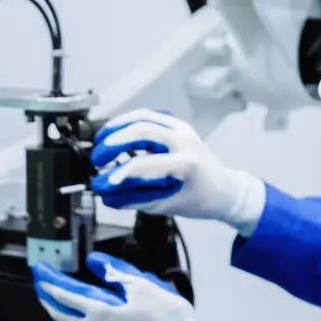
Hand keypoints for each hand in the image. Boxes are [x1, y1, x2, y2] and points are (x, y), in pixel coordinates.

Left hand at [32, 251, 226, 320]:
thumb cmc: (165, 316)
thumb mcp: (141, 286)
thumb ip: (116, 274)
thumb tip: (96, 263)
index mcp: (100, 313)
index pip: (67, 296)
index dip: (51, 283)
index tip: (39, 273)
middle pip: (64, 316)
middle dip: (49, 301)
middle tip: (40, 288)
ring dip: (62, 313)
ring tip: (55, 303)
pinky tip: (83, 317)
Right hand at [89, 109, 264, 233]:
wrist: (223, 189)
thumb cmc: (199, 200)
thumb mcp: (166, 205)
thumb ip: (134, 198)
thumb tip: (106, 193)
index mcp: (187, 164)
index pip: (149, 164)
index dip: (123, 172)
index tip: (104, 181)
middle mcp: (185, 141)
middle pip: (143, 129)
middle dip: (114, 142)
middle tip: (97, 158)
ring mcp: (182, 129)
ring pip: (143, 116)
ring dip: (117, 126)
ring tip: (100, 141)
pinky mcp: (177, 125)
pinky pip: (148, 115)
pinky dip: (128, 122)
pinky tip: (115, 133)